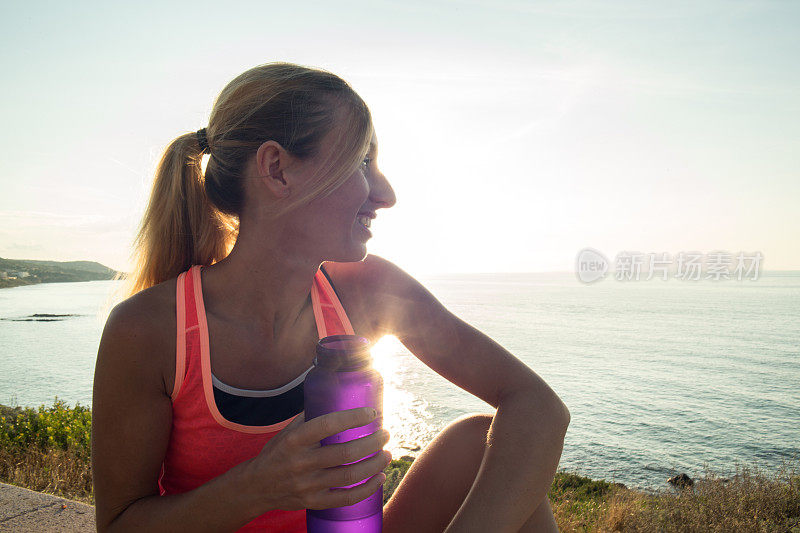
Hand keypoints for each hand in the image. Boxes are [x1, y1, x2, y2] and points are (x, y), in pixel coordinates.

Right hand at [245, 407, 391, 512]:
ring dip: (375, 464)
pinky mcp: (313, 502)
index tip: (372, 413)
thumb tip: (336, 397)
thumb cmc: (277, 453)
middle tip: (385, 434)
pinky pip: (346, 498)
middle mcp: (301, 462)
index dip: (353, 418)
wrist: (256, 486)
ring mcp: (308, 485)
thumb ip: (310, 417)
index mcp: (295, 440)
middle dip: (372, 442)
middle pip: (346, 452)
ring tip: (387, 454)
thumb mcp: (287, 431)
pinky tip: (380, 478)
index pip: (328, 425)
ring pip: (350, 475)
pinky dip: (367, 489)